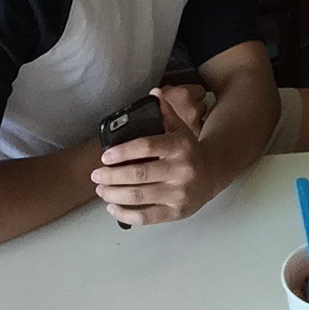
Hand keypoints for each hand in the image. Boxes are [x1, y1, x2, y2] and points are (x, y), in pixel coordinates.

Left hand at [90, 87, 217, 225]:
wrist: (212, 175)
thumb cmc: (188, 151)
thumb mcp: (180, 129)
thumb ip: (166, 112)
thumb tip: (153, 92)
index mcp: (180, 146)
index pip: (147, 146)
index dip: (123, 151)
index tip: (104, 156)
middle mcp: (182, 170)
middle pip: (139, 174)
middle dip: (112, 175)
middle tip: (96, 175)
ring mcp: (179, 193)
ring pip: (139, 196)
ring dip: (113, 194)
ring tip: (100, 189)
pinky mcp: (176, 212)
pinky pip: (146, 217)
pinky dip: (125, 214)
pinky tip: (112, 207)